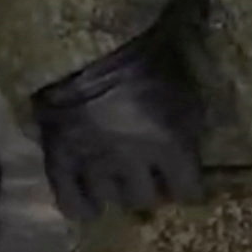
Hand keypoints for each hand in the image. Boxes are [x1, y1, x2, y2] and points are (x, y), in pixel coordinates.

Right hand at [29, 21, 206, 222]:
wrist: (89, 43)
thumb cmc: (148, 61)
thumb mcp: (184, 92)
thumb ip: (189, 128)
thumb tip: (191, 154)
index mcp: (171, 144)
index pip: (188, 191)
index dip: (189, 191)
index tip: (187, 187)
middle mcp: (133, 162)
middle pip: (146, 199)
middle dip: (152, 192)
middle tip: (150, 183)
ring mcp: (94, 163)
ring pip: (112, 200)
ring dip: (119, 195)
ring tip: (119, 188)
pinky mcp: (60, 159)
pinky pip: (70, 200)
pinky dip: (81, 207)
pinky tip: (90, 208)